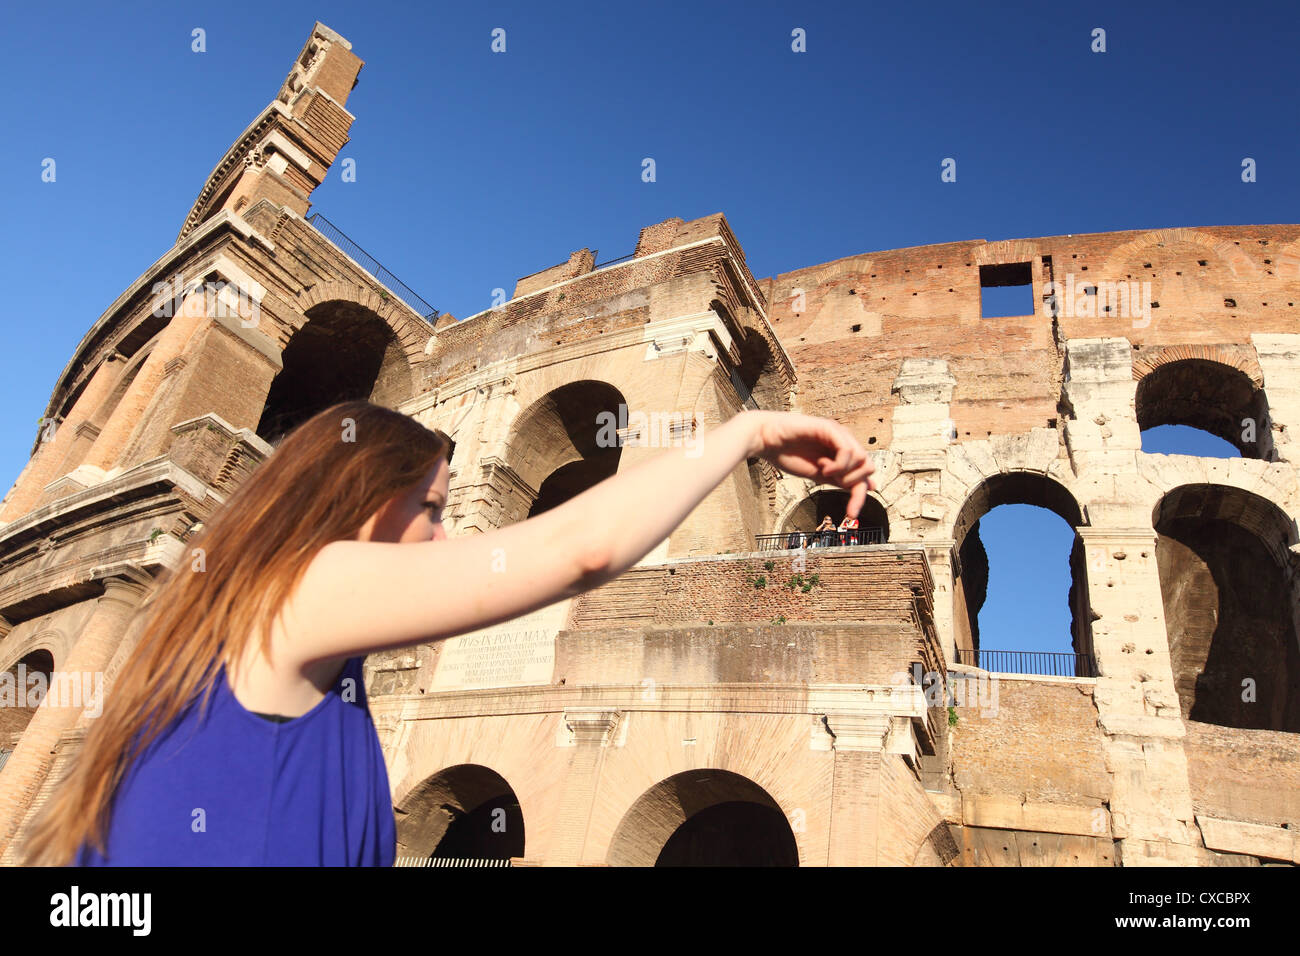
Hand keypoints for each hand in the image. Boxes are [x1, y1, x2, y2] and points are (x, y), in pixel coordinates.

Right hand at [746, 411, 876, 516]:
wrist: (766, 441)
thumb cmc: (787, 454)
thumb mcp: (818, 474)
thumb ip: (841, 480)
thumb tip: (867, 488)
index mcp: (841, 452)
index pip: (863, 472)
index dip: (861, 493)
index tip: (851, 513)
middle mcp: (842, 441)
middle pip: (868, 466)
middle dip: (854, 482)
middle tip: (832, 481)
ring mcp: (837, 434)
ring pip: (862, 459)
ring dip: (845, 473)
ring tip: (824, 471)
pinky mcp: (829, 428)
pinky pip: (848, 451)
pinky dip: (839, 465)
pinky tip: (823, 466)